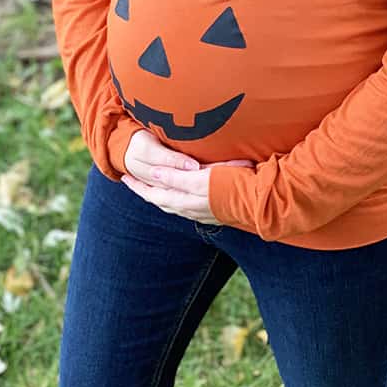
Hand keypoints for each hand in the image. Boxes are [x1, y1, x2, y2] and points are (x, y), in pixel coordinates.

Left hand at [122, 129, 253, 223]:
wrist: (262, 203)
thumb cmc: (233, 186)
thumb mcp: (201, 179)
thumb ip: (177, 177)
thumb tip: (155, 173)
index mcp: (187, 201)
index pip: (156, 195)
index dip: (139, 186)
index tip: (125, 178)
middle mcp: (192, 209)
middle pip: (162, 202)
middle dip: (146, 192)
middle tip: (132, 183)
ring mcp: (203, 212)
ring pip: (174, 205)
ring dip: (161, 197)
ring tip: (152, 189)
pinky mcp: (215, 211)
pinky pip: (187, 206)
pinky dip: (176, 199)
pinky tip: (182, 196)